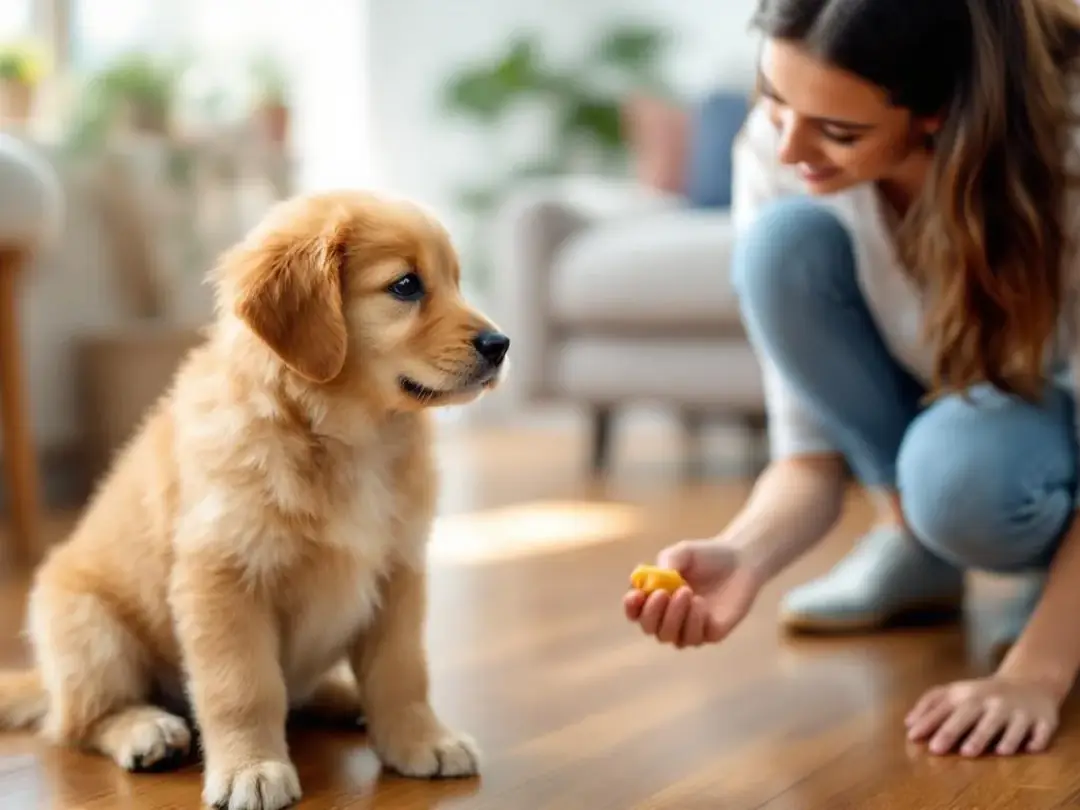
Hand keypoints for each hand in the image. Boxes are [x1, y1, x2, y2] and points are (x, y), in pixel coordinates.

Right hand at [623, 539, 761, 647]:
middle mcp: (670, 616)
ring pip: (669, 637)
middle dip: (652, 613)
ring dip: (674, 617)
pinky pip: (693, 638)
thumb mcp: (683, 552)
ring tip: (688, 592)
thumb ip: (667, 563)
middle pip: (649, 628)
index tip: (636, 595)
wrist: (742, 562)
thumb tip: (650, 580)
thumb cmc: (708, 555)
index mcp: (657, 597)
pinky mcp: (710, 634)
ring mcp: (689, 628)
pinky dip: (692, 622)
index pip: (635, 611)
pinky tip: (700, 603)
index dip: (631, 607)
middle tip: (663, 593)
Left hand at [905, 676, 1059, 756]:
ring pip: (1006, 724)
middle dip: (953, 731)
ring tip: (978, 751)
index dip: (929, 722)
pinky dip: (1034, 739)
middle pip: (971, 715)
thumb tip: (908, 724)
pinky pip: (1039, 731)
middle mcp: (992, 700)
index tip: (913, 737)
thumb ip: (930, 704)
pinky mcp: (1043, 720)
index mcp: (968, 694)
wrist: (1029, 682)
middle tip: (937, 748)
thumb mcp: (956, 692)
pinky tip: (1027, 749)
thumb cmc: (983, 693)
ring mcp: (1018, 710)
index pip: (945, 708)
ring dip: (992, 737)